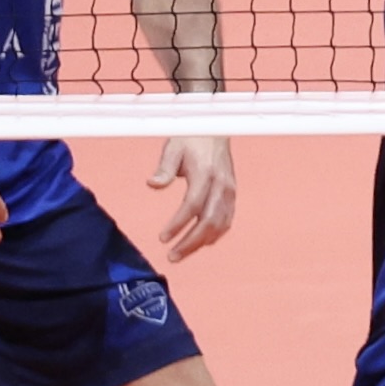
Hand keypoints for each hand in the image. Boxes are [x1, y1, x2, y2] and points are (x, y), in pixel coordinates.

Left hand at [140, 134, 238, 260]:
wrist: (215, 129)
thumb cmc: (191, 138)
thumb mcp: (173, 148)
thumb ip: (164, 169)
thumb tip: (151, 184)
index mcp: (205, 174)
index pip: (192, 206)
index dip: (178, 224)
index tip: (162, 238)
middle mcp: (221, 185)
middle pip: (209, 221)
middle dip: (190, 242)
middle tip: (172, 256)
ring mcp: (229, 190)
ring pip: (220, 224)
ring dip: (201, 242)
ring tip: (183, 253)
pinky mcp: (232, 194)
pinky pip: (227, 219)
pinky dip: (216, 234)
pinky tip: (202, 242)